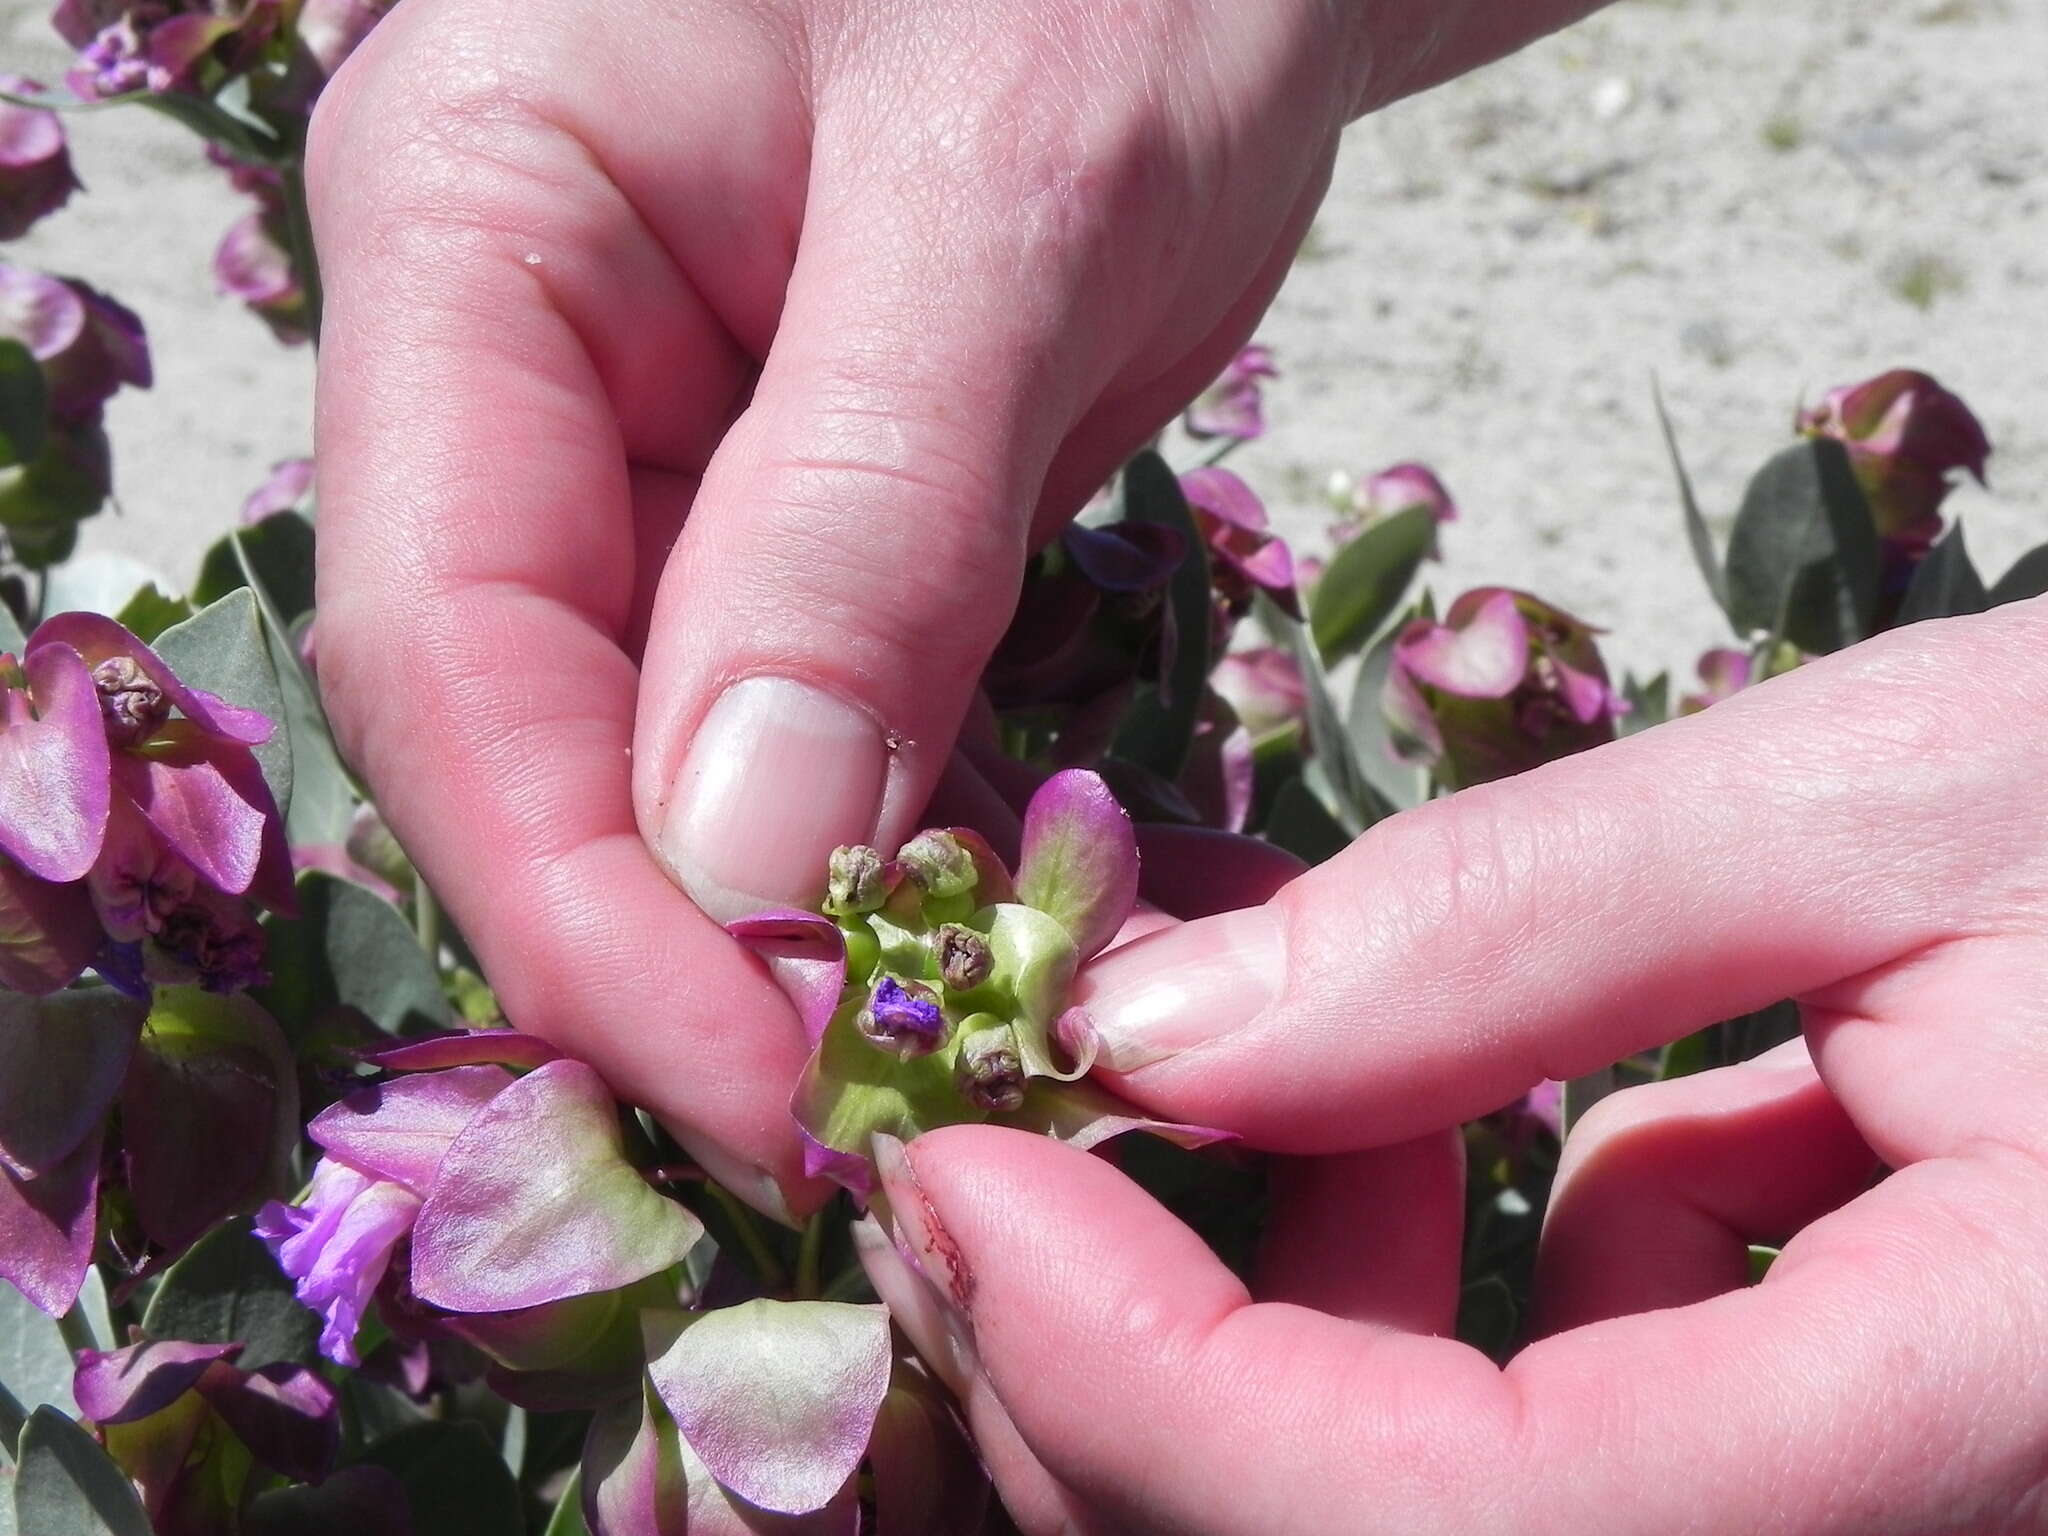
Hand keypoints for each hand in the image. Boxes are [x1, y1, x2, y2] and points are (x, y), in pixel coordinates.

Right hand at [303, 0, 1400, 1214]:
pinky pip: (823, 733)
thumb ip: (858, 521)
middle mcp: (525, 371)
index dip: (588, 909)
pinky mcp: (801, 527)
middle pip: (541, 736)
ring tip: (1000, 1060)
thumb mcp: (1006, 201)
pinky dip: (926, 854)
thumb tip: (739, 866)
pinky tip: (1047, 937)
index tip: (771, 1091)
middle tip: (894, 1128)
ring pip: (685, 765)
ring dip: (827, 935)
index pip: (450, 642)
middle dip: (702, 956)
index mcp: (475, 229)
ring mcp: (661, 459)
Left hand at [874, 602, 2047, 1532]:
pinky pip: (1561, 1439)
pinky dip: (1448, 1286)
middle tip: (1030, 1111)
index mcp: (1983, 1441)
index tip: (956, 1162)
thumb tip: (1162, 1021)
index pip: (1436, 1530)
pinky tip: (1514, 1113)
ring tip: (1313, 1066)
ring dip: (1285, 1314)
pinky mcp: (1846, 1459)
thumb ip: (1527, 925)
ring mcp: (1879, 1510)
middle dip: (1139, 1362)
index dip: (1129, 1372)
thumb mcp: (1918, 809)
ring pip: (1442, 1504)